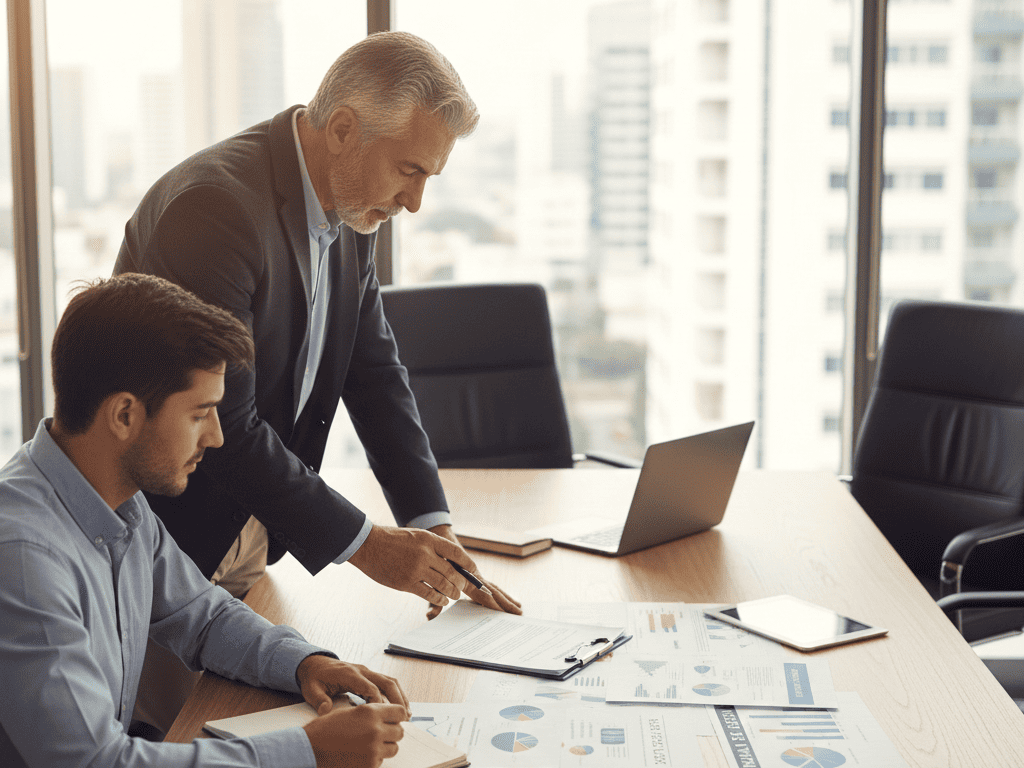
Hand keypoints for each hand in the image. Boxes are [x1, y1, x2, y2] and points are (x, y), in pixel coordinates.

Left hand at [297, 655, 408, 714]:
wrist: (314, 664)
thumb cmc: (314, 678)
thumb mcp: (311, 690)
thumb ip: (319, 700)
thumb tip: (325, 711)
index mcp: (349, 674)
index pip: (370, 686)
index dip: (378, 702)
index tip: (382, 717)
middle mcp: (361, 670)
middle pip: (386, 681)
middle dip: (397, 699)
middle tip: (404, 717)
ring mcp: (366, 672)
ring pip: (390, 681)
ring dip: (400, 696)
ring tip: (407, 714)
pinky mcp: (368, 676)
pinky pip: (386, 683)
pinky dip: (396, 694)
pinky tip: (400, 707)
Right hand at [302, 702, 406, 767]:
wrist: (310, 749)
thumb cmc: (326, 728)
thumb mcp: (350, 712)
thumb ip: (372, 713)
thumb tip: (388, 717)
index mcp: (371, 712)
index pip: (400, 712)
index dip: (397, 716)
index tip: (393, 720)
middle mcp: (375, 729)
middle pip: (400, 732)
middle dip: (392, 733)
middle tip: (380, 734)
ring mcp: (373, 749)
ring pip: (394, 748)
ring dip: (385, 747)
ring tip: (370, 744)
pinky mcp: (369, 765)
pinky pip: (381, 761)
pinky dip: (375, 759)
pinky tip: (360, 754)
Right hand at [348, 525, 479, 615]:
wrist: (369, 545)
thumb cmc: (393, 540)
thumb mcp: (417, 536)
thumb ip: (433, 547)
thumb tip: (451, 563)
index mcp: (429, 539)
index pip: (456, 553)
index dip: (468, 564)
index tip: (473, 571)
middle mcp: (425, 554)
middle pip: (452, 572)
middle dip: (461, 582)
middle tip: (464, 588)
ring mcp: (416, 569)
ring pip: (443, 585)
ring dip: (452, 592)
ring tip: (455, 595)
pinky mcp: (407, 583)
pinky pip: (429, 594)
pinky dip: (439, 598)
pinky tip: (443, 600)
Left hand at [428, 525, 522, 619]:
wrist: (441, 539)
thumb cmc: (435, 562)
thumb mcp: (432, 583)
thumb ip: (433, 600)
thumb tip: (431, 616)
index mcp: (467, 580)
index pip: (483, 595)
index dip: (493, 604)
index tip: (502, 614)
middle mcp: (476, 577)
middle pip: (495, 591)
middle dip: (507, 603)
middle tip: (519, 613)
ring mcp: (478, 576)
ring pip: (495, 588)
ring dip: (507, 598)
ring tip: (519, 607)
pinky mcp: (476, 575)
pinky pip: (491, 586)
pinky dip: (501, 592)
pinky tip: (507, 598)